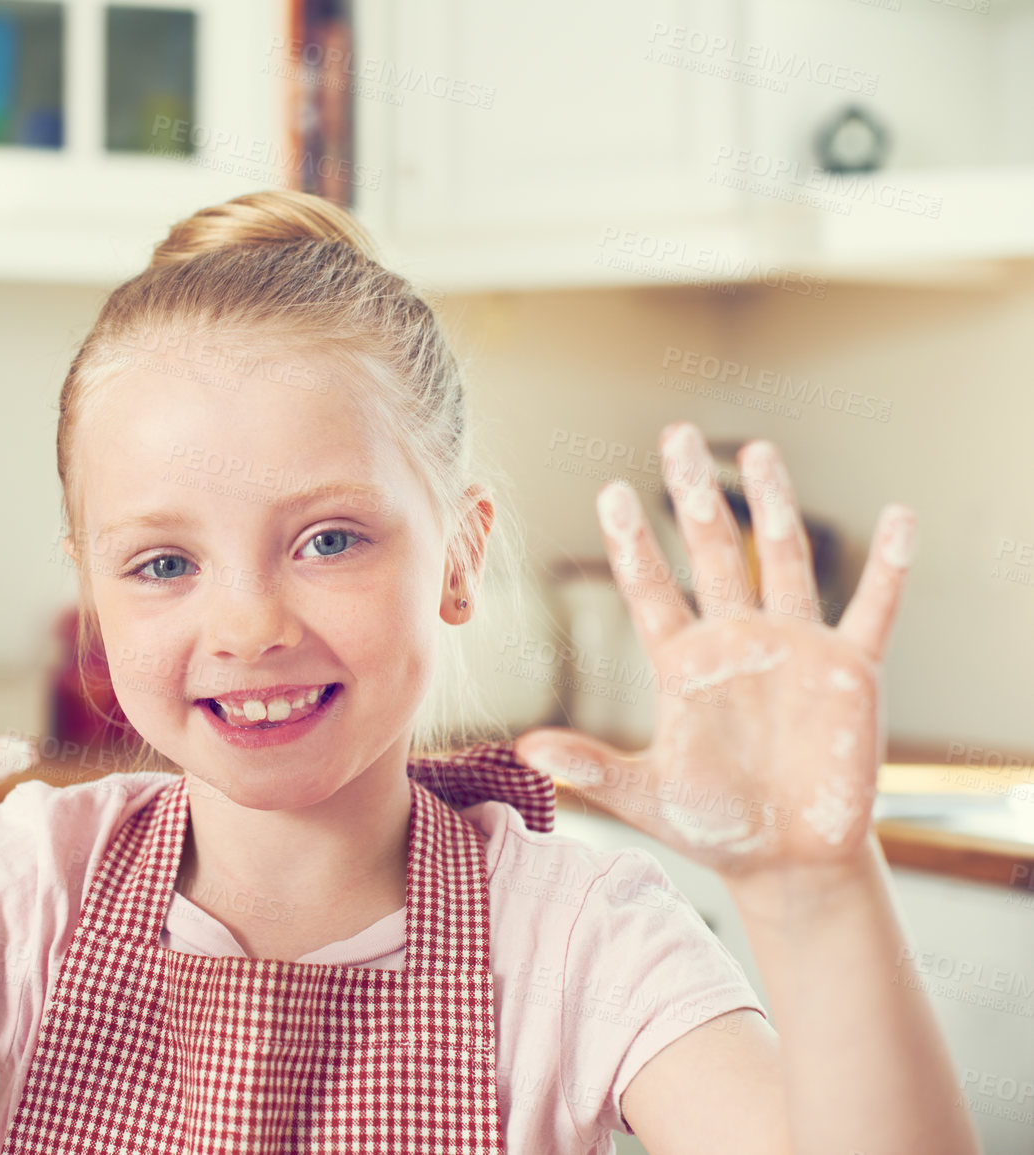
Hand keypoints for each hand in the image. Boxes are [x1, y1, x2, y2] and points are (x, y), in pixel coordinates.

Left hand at [515, 423, 915, 876]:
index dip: (631, 542)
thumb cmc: (713, 824)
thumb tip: (524, 749)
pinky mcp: (850, 670)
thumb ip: (590, 768)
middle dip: (694, 495)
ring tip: (758, 449)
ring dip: (773, 504)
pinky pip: (874, 608)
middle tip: (675, 435)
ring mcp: (794, 648)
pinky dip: (890, 567)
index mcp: (681, 662)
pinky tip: (900, 518)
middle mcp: (735, 640)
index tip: (609, 491)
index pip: (650, 588)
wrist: (787, 860)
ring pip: (784, 559)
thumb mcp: (645, 796)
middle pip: (713, 551)